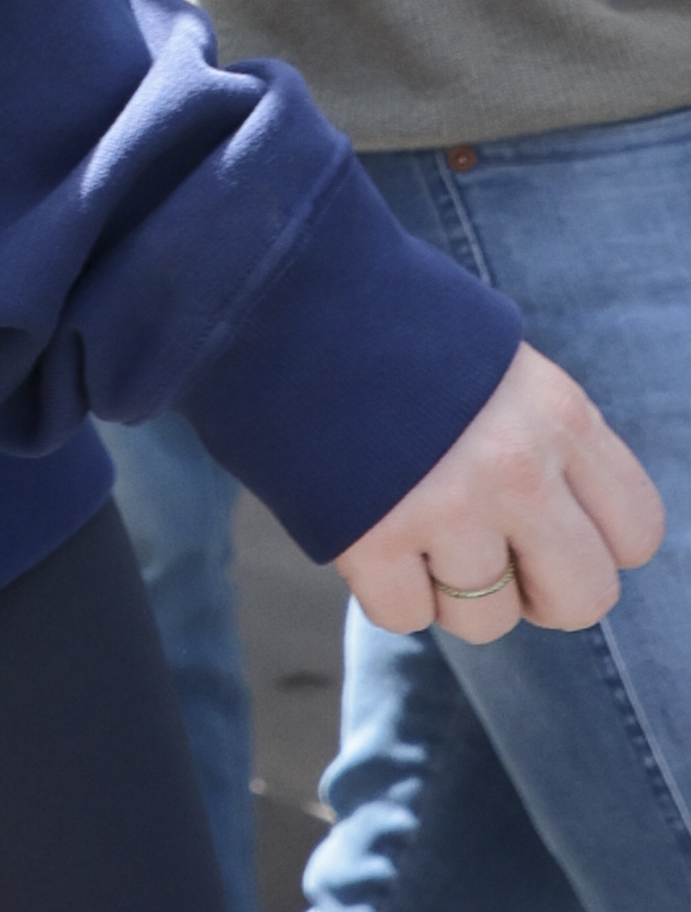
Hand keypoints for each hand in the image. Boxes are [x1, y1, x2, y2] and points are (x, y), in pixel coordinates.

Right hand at [337, 343, 662, 642]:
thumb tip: (558, 517)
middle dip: (537, 596)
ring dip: (447, 590)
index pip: (635, 532)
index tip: (542, 530)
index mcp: (559, 414)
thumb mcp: (495, 364)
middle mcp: (519, 466)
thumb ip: (539, 437)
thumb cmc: (385, 324)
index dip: (591, 545)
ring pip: (487, 620)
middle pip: (583, 599)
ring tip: (409, 528)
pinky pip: (403, 616)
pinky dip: (383, 590)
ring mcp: (446, 506)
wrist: (277, 292)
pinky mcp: (371, 536)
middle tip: (489, 561)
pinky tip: (364, 530)